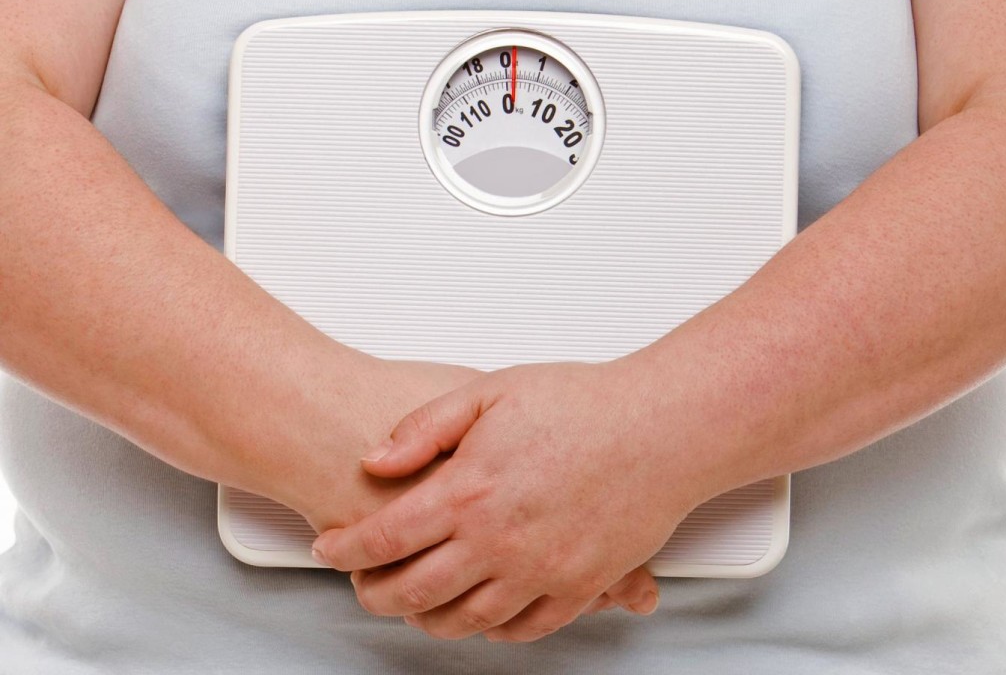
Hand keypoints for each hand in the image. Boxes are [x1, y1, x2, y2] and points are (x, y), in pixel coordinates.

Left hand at [312, 359, 697, 641]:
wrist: (661, 428)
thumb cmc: (584, 405)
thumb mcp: (490, 392)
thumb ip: (425, 428)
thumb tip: (375, 459)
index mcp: (469, 492)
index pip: (384, 537)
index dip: (345, 549)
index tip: (330, 549)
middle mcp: (498, 542)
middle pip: (412, 591)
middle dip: (374, 594)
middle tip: (363, 586)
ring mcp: (539, 572)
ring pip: (462, 620)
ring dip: (426, 617)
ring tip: (414, 602)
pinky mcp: (578, 586)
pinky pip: (523, 628)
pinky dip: (490, 628)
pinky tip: (481, 613)